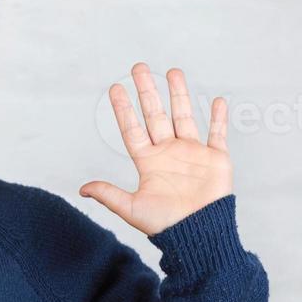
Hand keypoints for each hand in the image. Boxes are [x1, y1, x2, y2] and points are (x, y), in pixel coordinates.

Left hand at [81, 63, 232, 235]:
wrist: (199, 234)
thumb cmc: (165, 225)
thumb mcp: (131, 208)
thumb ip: (109, 194)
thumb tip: (82, 189)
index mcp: (148, 162)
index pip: (133, 128)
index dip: (123, 109)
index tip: (115, 88)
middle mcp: (168, 152)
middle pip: (155, 114)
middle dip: (147, 91)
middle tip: (139, 67)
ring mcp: (192, 153)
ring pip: (184, 116)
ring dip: (179, 94)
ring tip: (173, 71)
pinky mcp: (215, 159)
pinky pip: (217, 134)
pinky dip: (219, 118)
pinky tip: (217, 100)